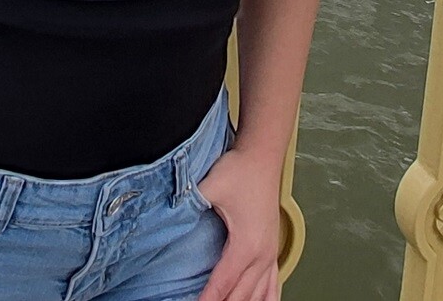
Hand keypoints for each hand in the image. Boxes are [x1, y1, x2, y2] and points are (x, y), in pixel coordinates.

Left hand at [194, 145, 284, 300]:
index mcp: (245, 244)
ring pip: (260, 296)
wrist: (263, 156)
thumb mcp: (209, 187)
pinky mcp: (272, 249)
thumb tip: (168, 218)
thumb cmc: (241, 170)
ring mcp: (270, 254)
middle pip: (241, 297)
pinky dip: (266, 300)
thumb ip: (187, 203)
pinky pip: (274, 285)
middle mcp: (261, 254)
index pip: (222, 285)